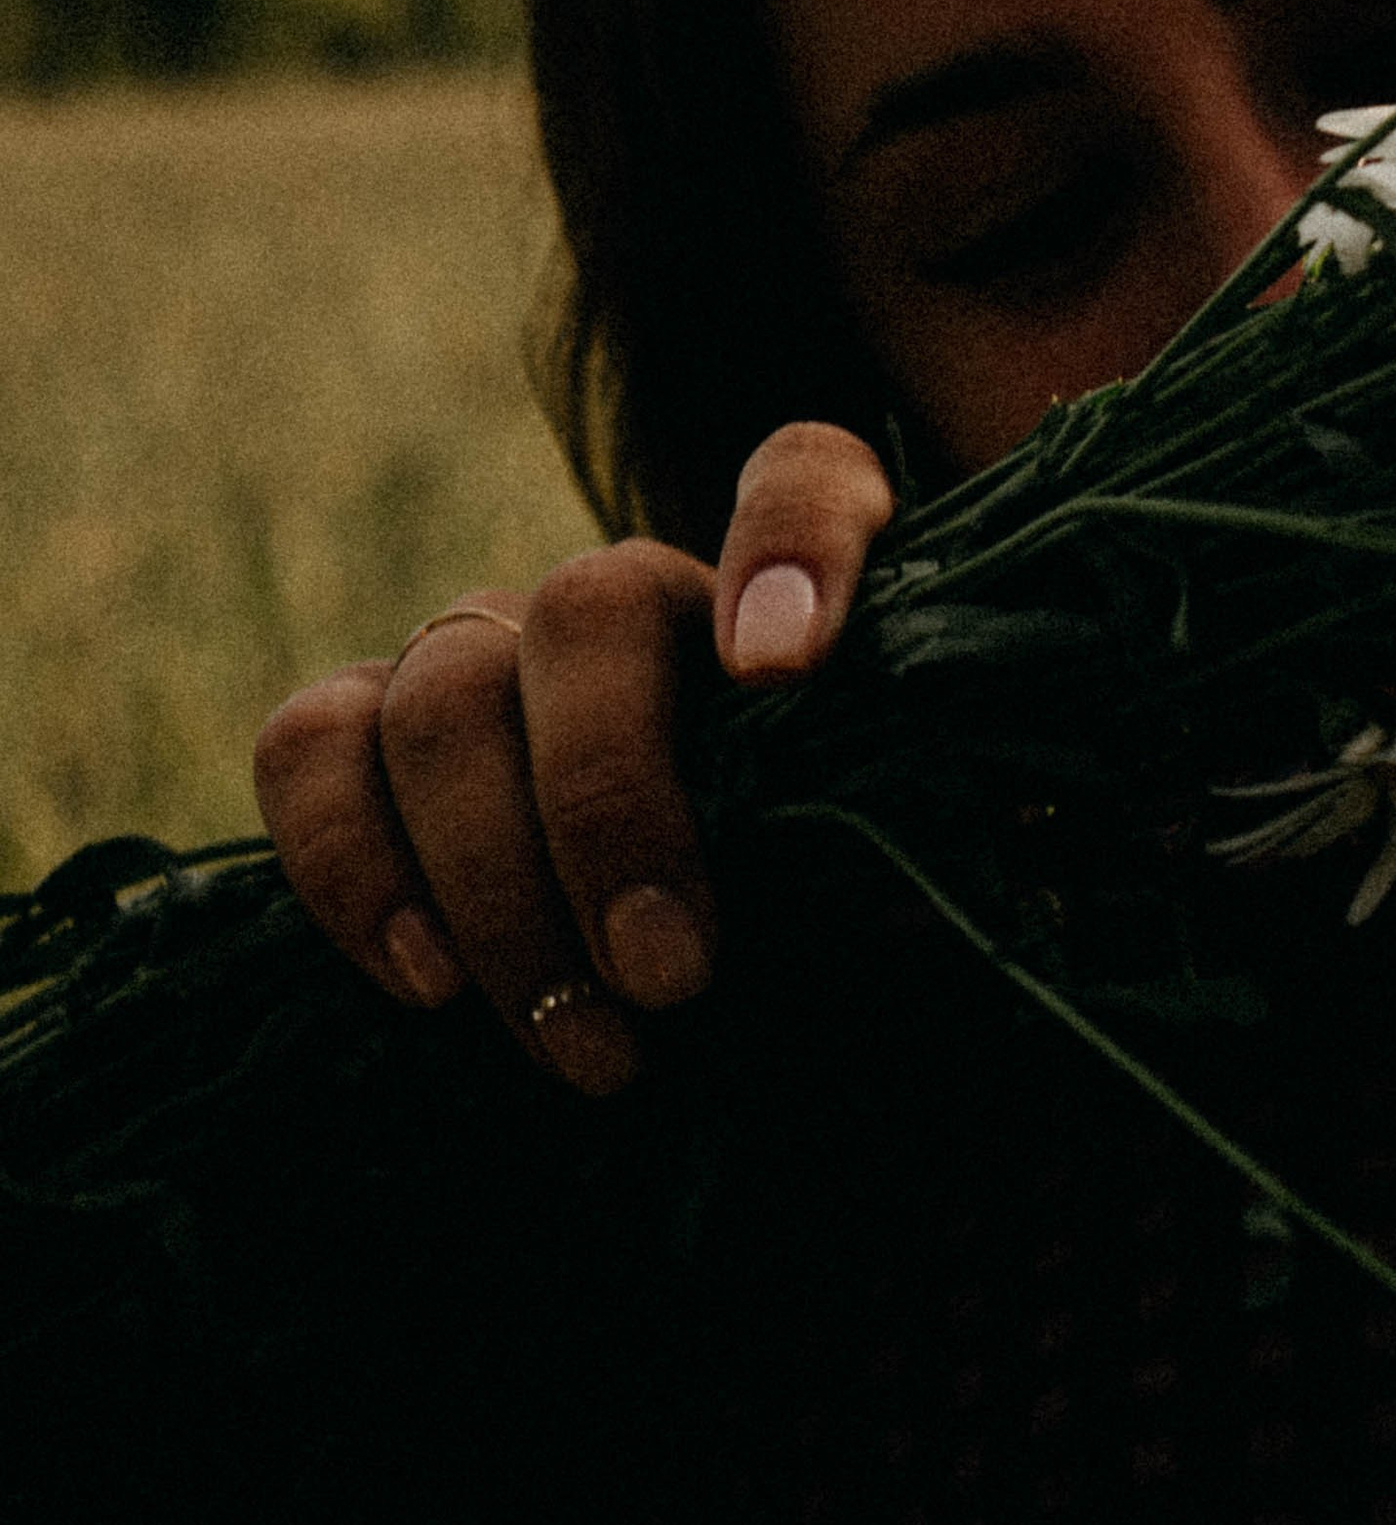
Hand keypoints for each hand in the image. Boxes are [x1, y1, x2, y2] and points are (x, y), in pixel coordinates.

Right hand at [253, 422, 895, 1094]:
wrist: (694, 971)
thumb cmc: (826, 914)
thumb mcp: (907, 876)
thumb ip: (936, 843)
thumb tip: (955, 875)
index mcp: (786, 599)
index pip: (804, 481)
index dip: (792, 545)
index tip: (786, 669)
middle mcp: (633, 599)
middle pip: (590, 606)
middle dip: (613, 804)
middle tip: (671, 980)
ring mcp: (487, 651)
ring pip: (445, 689)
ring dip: (497, 881)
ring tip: (581, 1043)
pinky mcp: (369, 733)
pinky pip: (310, 744)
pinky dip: (349, 860)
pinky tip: (427, 982)